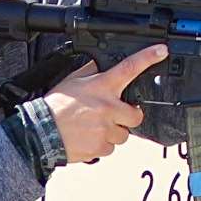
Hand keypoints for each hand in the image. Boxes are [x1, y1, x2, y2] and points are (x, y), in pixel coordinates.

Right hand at [45, 43, 164, 163]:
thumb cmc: (54, 107)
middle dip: (129, 117)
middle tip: (115, 116)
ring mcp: (106, 130)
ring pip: (123, 135)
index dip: (148, 57)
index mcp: (102, 87)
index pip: (129, 67)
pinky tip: (88, 139)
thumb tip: (99, 65)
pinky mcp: (100, 147)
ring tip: (94, 129)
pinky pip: (109, 149)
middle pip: (136, 115)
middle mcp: (108, 108)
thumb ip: (90, 73)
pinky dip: (101, 145)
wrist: (40, 133)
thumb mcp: (72, 81)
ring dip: (112, 133)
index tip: (160, 52)